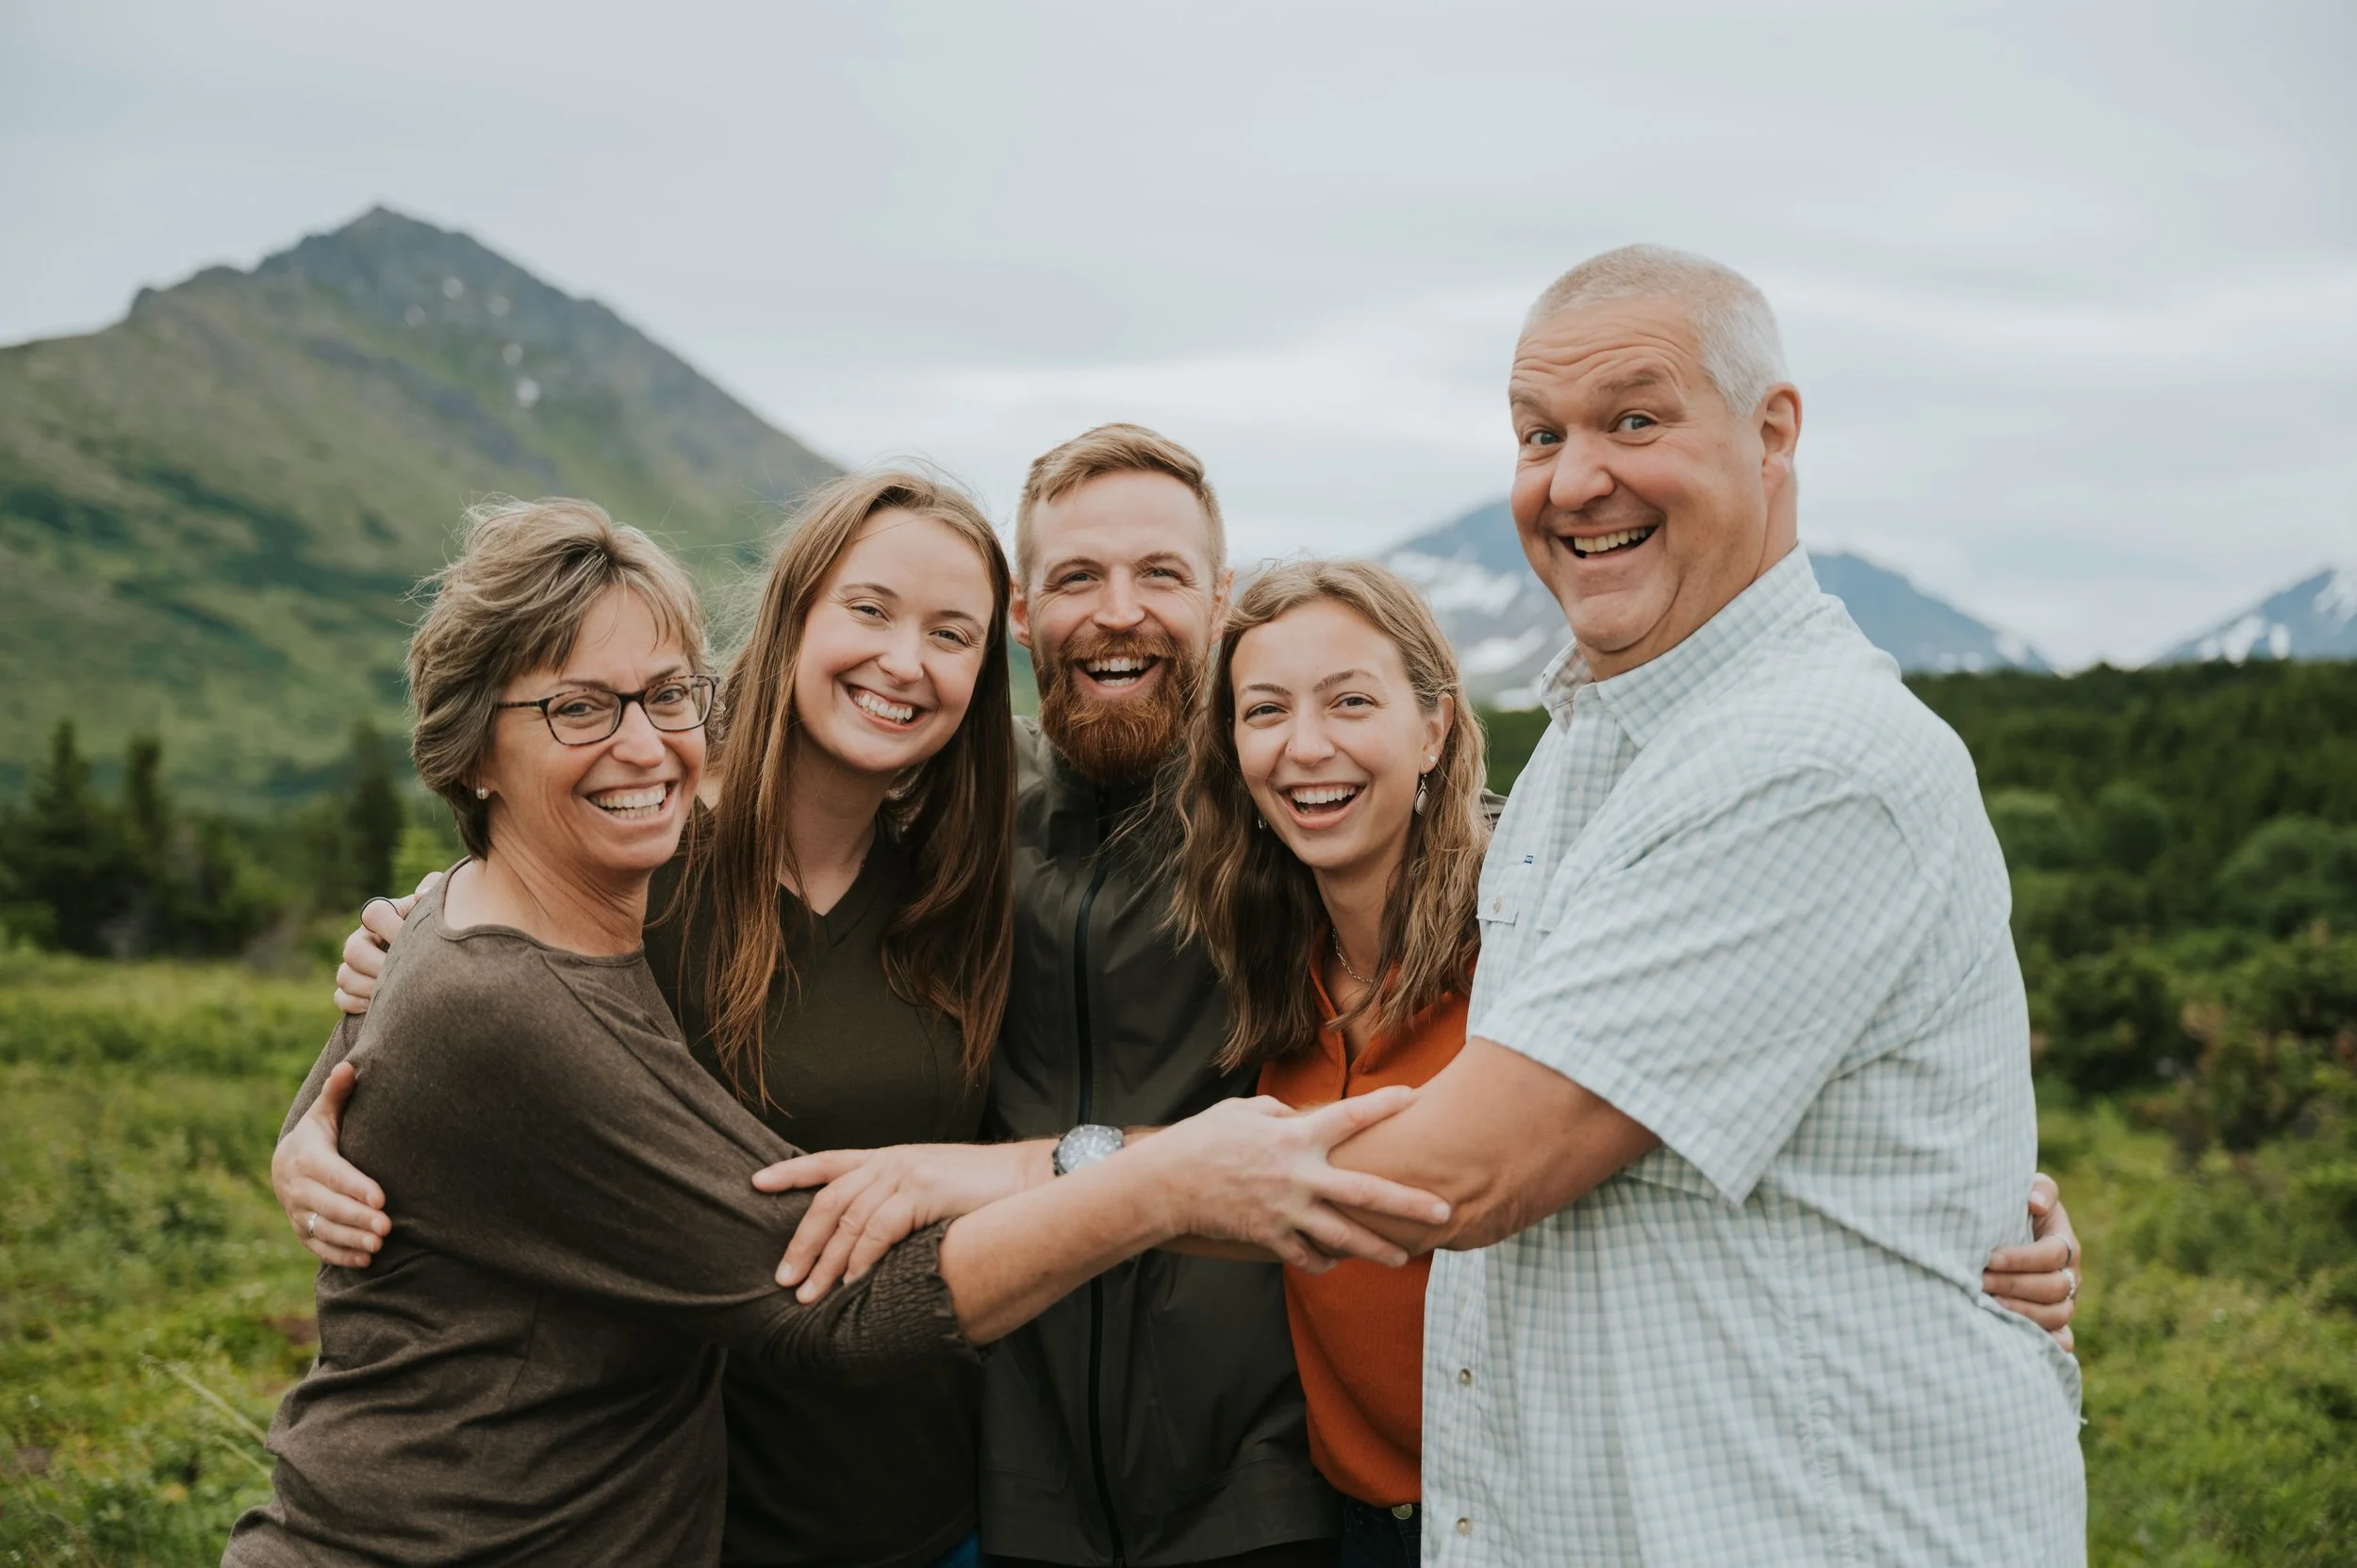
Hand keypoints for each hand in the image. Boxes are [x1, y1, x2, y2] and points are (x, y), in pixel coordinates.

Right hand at [272, 1062, 389, 1266]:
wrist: (286, 1164)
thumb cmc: (318, 1135)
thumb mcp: (324, 1113)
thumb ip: (337, 1094)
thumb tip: (349, 1067)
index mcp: (306, 1157)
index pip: (332, 1175)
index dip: (355, 1186)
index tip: (381, 1196)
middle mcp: (297, 1188)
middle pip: (328, 1207)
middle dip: (357, 1217)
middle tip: (387, 1226)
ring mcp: (297, 1212)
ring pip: (324, 1230)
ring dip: (352, 1239)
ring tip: (380, 1243)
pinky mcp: (301, 1230)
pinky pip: (318, 1246)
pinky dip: (341, 1254)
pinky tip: (367, 1259)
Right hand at [333, 870, 440, 1014]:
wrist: (438, 958)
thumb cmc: (439, 928)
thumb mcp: (439, 907)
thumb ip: (434, 891)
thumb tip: (422, 894)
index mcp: (382, 915)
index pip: (373, 913)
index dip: (390, 926)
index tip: (412, 939)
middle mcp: (363, 939)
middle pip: (353, 951)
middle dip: (378, 965)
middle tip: (404, 975)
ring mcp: (354, 965)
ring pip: (345, 976)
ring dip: (369, 988)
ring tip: (395, 994)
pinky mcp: (351, 990)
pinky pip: (341, 998)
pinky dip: (357, 1004)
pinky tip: (379, 1006)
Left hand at [755, 1142, 1047, 1301]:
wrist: (1031, 1177)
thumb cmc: (984, 1192)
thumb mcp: (932, 1186)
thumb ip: (898, 1203)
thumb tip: (866, 1245)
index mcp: (889, 1158)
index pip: (829, 1162)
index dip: (791, 1172)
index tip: (756, 1183)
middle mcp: (891, 1161)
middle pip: (829, 1199)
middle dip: (802, 1241)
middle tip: (783, 1278)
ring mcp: (907, 1173)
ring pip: (849, 1217)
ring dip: (826, 1260)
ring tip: (809, 1294)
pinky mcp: (925, 1190)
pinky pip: (880, 1227)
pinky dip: (862, 1257)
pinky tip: (851, 1282)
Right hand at [1144, 1089, 1450, 1272]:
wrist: (1166, 1184)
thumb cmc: (1205, 1138)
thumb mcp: (1246, 1111)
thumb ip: (1285, 1115)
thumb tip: (1309, 1118)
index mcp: (1294, 1136)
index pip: (1350, 1117)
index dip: (1384, 1105)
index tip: (1414, 1097)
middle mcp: (1298, 1176)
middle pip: (1366, 1193)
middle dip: (1408, 1204)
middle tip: (1444, 1211)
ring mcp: (1286, 1211)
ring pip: (1345, 1236)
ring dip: (1378, 1249)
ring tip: (1405, 1257)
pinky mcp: (1270, 1236)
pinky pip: (1307, 1254)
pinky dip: (1325, 1260)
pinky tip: (1338, 1261)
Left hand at [1984, 1171, 2080, 1351]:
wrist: (2005, 1231)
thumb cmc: (2015, 1208)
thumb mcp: (2030, 1189)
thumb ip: (2040, 1189)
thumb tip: (2035, 1203)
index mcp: (2064, 1244)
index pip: (2050, 1255)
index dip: (2020, 1259)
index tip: (1988, 1258)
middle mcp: (2069, 1275)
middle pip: (2053, 1289)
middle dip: (2014, 1286)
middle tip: (1980, 1283)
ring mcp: (2063, 1301)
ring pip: (2055, 1316)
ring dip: (2022, 1313)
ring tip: (1989, 1306)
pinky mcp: (2052, 1322)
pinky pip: (2060, 1339)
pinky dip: (2049, 1345)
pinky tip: (2027, 1344)